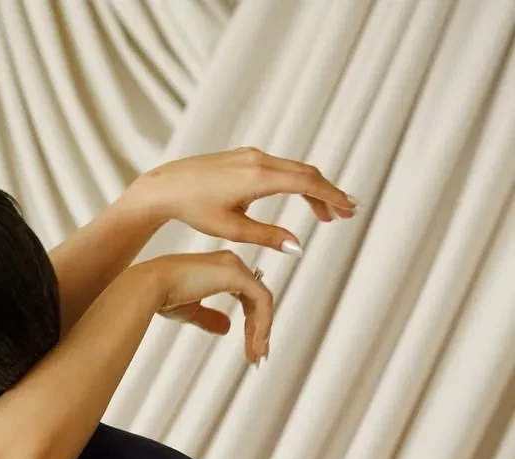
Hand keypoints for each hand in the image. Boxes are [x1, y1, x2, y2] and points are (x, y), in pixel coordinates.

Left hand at [127, 148, 355, 338]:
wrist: (167, 187)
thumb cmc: (194, 209)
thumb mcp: (232, 229)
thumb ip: (267, 236)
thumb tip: (298, 247)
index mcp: (259, 177)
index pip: (307, 184)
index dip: (331, 197)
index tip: (348, 210)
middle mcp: (260, 159)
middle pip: (307, 174)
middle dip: (329, 194)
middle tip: (347, 214)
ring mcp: (253, 155)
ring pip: (294, 170)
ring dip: (313, 190)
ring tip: (326, 214)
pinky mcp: (245, 157)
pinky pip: (280, 168)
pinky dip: (296, 183)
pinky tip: (299, 198)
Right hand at [148, 250, 272, 364]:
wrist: (149, 288)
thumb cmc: (162, 296)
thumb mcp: (191, 311)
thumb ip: (210, 318)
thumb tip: (227, 328)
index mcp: (220, 270)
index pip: (247, 298)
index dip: (252, 324)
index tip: (252, 350)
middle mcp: (230, 263)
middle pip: (257, 300)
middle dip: (260, 330)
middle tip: (258, 358)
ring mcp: (234, 266)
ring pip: (262, 301)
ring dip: (262, 331)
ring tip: (257, 357)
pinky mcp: (236, 274)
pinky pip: (261, 300)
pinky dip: (263, 323)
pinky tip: (257, 344)